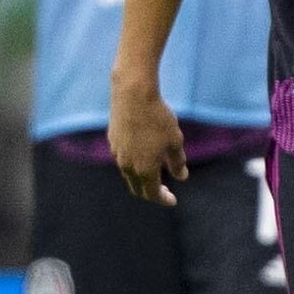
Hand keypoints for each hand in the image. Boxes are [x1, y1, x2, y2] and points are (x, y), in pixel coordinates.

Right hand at [110, 71, 185, 205]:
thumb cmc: (158, 117)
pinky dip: (133, 164)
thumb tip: (181, 177)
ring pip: (129, 174)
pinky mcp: (112, 140)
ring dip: (141, 178)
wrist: (133, 93)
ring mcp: (117, 153)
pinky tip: (143, 153)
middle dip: (151, 193)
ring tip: (154, 171)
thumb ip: (178, 162)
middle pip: (137, 189)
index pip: (152, 194)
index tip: (173, 200)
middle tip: (164, 191)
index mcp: (145, 169)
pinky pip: (123, 159)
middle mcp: (128, 166)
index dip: (163, 200)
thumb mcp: (175, 141)